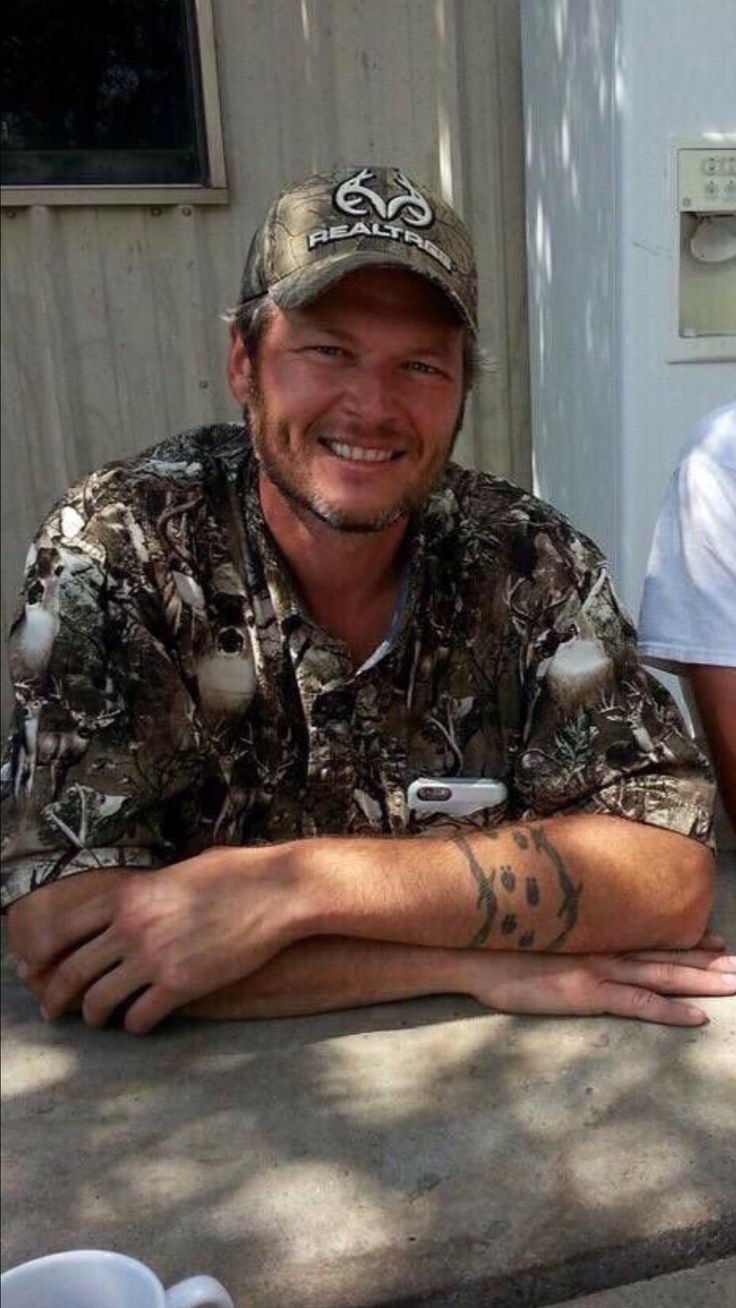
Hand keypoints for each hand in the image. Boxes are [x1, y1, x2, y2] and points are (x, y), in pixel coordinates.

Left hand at [11, 845, 305, 1033]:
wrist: (277, 891)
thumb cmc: (235, 875)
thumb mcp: (177, 873)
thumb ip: (146, 894)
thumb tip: (132, 907)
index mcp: (128, 895)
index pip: (64, 928)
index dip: (41, 953)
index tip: (32, 968)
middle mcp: (132, 927)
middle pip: (73, 971)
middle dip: (56, 996)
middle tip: (52, 1010)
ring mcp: (154, 958)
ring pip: (100, 1001)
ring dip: (95, 1015)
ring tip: (99, 1019)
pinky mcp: (181, 985)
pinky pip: (140, 1017)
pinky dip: (136, 1025)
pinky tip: (142, 1023)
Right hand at [462, 934, 735, 1025]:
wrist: (470, 951)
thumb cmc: (495, 942)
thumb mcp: (533, 931)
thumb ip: (558, 932)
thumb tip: (566, 932)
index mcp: (593, 936)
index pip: (649, 939)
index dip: (686, 942)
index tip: (716, 942)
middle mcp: (604, 949)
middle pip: (666, 957)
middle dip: (708, 964)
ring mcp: (598, 971)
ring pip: (663, 976)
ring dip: (703, 981)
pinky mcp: (587, 994)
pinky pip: (638, 1004)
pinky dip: (669, 1011)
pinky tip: (697, 1017)